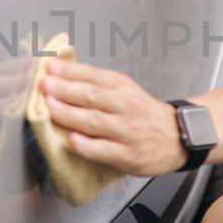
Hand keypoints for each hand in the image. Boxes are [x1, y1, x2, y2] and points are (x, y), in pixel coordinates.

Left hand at [38, 57, 188, 176]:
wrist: (178, 137)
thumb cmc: (144, 114)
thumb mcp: (126, 91)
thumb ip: (98, 85)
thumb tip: (63, 73)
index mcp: (123, 87)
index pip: (94, 76)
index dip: (71, 71)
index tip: (49, 67)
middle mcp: (126, 106)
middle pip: (92, 96)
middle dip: (65, 90)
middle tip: (44, 85)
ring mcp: (127, 131)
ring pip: (95, 121)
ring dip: (69, 114)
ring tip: (49, 107)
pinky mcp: (128, 155)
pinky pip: (104, 150)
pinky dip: (86, 145)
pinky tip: (71, 140)